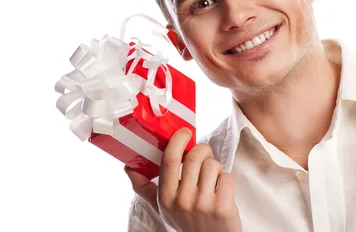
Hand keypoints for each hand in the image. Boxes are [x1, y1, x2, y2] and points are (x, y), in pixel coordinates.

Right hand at [125, 128, 241, 231]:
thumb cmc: (187, 222)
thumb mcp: (162, 208)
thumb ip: (145, 188)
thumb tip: (128, 168)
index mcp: (165, 197)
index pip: (170, 159)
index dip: (178, 140)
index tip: (184, 132)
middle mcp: (182, 201)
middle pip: (195, 156)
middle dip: (203, 150)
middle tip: (205, 157)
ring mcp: (203, 204)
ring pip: (213, 165)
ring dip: (216, 168)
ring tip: (212, 180)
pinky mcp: (222, 208)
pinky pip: (227, 177)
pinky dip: (227, 180)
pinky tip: (222, 192)